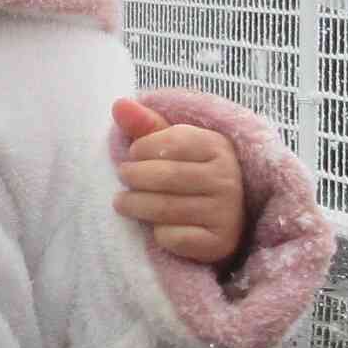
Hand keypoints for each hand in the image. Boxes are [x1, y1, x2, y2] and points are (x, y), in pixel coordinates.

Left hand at [110, 98, 248, 264]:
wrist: (222, 221)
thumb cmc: (190, 175)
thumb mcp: (173, 147)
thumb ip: (146, 125)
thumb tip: (119, 104)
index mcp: (219, 147)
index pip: (174, 142)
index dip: (144, 147)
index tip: (132, 154)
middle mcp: (228, 179)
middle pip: (167, 176)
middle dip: (135, 176)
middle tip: (122, 177)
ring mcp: (226, 213)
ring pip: (167, 208)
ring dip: (136, 205)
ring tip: (121, 202)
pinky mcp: (219, 243)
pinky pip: (176, 238)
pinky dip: (159, 234)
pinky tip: (154, 228)